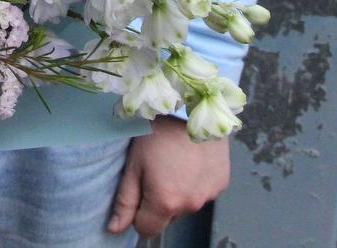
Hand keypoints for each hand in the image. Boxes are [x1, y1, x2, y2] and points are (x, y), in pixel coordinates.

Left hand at [107, 115, 229, 238]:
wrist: (191, 107)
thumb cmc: (156, 132)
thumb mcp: (134, 163)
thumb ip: (125, 200)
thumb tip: (114, 229)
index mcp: (166, 202)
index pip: (147, 229)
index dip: (137, 214)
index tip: (137, 191)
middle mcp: (191, 205)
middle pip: (167, 217)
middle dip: (158, 201)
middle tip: (154, 169)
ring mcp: (209, 195)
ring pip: (185, 205)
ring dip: (177, 192)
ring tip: (171, 161)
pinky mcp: (222, 183)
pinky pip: (202, 192)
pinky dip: (194, 182)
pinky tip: (189, 160)